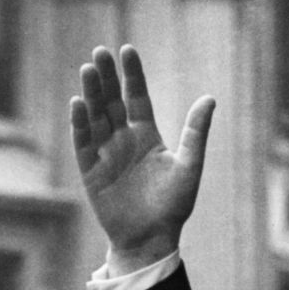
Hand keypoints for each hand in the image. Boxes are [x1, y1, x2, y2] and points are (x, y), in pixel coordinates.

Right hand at [70, 45, 215, 274]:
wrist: (151, 239)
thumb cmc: (173, 206)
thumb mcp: (189, 167)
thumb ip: (196, 133)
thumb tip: (210, 99)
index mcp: (147, 136)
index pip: (137, 97)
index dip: (132, 75)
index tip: (127, 49)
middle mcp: (123, 140)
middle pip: (112, 102)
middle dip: (106, 77)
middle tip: (100, 52)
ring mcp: (105, 153)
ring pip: (95, 117)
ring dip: (91, 94)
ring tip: (88, 69)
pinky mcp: (90, 170)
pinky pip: (82, 142)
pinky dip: (80, 124)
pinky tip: (78, 103)